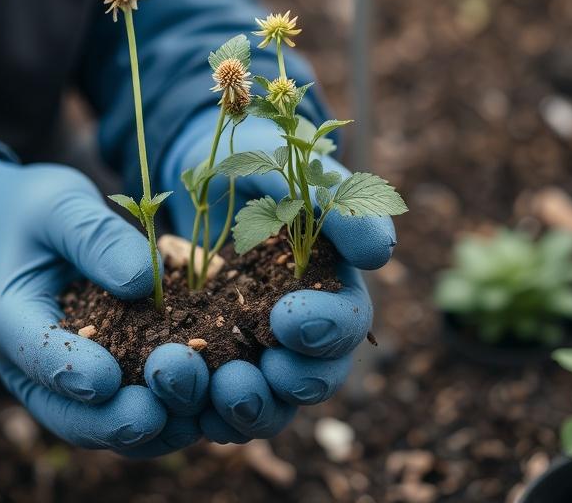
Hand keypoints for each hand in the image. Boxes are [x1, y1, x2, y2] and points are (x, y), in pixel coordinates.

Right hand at [0, 158, 208, 454]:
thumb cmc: (38, 210)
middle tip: (161, 416)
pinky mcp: (102, 384)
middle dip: (116, 422)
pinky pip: (131, 413)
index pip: (37, 354)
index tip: (109, 380)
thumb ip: (97, 239)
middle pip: (70, 415)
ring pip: (106, 427)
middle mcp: (34, 367)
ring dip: (150, 432)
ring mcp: (67, 384)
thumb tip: (147, 281)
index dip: (72, 371)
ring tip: (197, 419)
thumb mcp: (61, 206)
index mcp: (11, 319)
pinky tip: (209, 407)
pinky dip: (167, 418)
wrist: (18, 225)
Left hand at [163, 112, 395, 442]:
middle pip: (317, 377)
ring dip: (253, 404)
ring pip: (272, 401)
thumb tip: (381, 255)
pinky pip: (218, 403)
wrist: (206, 164)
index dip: (328, 331)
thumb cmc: (266, 159)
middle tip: (267, 370)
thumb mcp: (300, 169)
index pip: (347, 325)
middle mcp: (302, 329)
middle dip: (296, 379)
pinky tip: (190, 409)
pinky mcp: (215, 360)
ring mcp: (257, 350)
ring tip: (225, 389)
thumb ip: (342, 206)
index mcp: (333, 287)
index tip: (289, 319)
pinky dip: (209, 412)